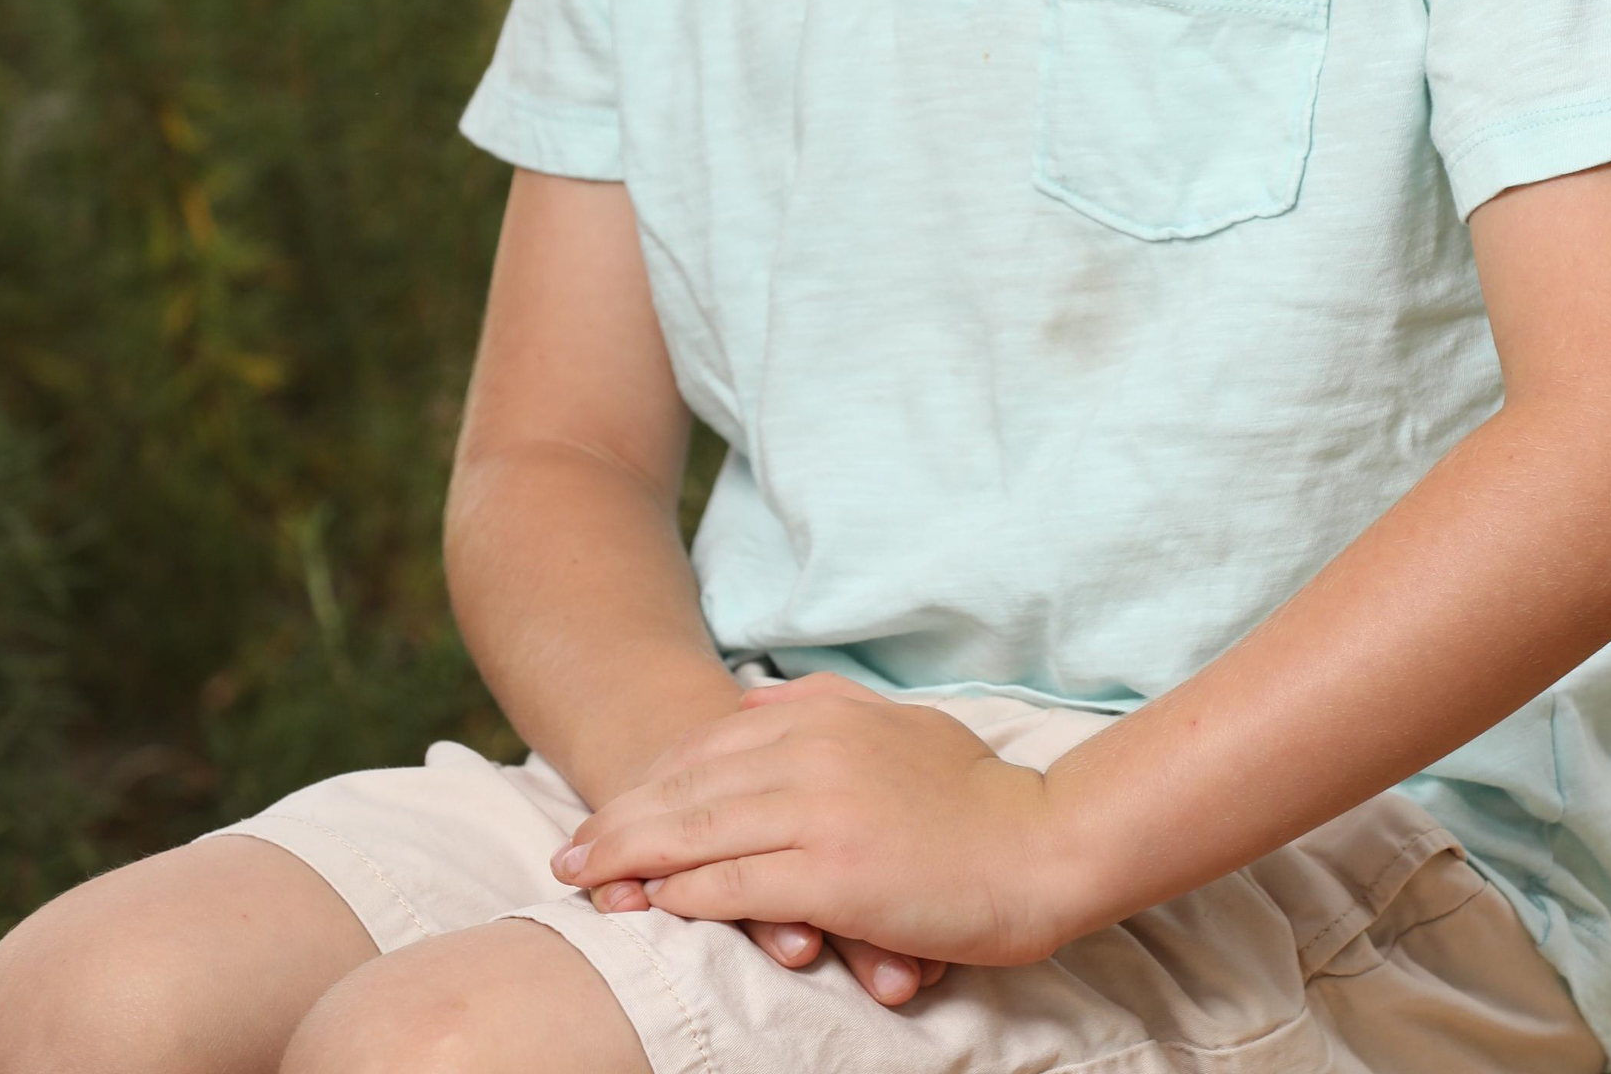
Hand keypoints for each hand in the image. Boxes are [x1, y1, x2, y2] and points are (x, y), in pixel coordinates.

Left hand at [551, 672, 1076, 969]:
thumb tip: (757, 702)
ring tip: (585, 884)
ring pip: (696, 833)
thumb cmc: (973, 794)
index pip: (710, 746)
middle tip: (566, 857)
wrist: (1043, 841)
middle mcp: (812, 752)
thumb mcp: (892, 724)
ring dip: (630, 860)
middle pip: (688, 787)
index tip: (609, 813)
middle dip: (619, 822)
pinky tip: (650, 908)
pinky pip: (733, 884)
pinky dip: (682, 896)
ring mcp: (819, 811)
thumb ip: (824, 709)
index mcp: (825, 714)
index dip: (652, 784)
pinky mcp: (832, 874)